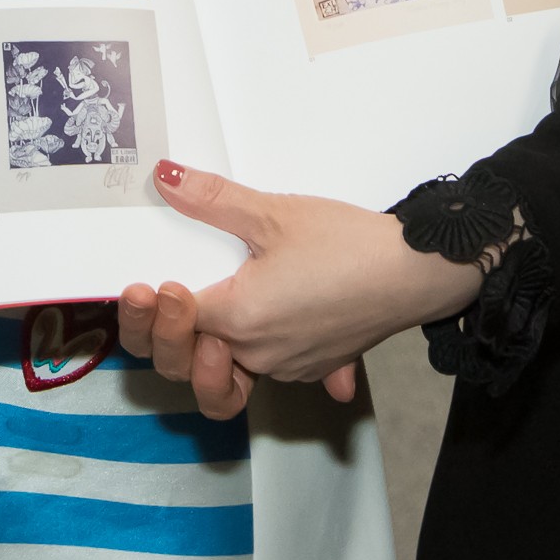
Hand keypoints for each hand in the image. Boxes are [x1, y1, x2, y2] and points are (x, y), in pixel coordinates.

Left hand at [113, 161, 474, 415]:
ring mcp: (287, 366)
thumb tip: (167, 178)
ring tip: (199, 329)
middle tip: (158, 298)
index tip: (141, 283)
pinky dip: (251, 365)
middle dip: (163, 337)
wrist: (418, 272)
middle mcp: (260, 354)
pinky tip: (250, 345)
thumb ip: (214, 198)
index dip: (146, 308)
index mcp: (242, 319)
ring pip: (227, 381)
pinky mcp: (313, 366)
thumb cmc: (352, 245)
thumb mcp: (275, 212)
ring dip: (202, 363)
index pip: (173, 324)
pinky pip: (269, 376)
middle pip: (190, 364)